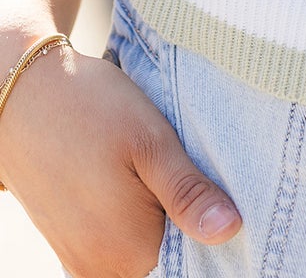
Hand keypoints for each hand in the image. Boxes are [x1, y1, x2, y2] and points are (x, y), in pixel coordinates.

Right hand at [0, 43, 241, 276]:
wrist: (22, 97)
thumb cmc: (90, 111)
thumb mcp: (150, 141)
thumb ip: (188, 192)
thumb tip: (231, 230)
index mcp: (130, 252)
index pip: (193, 261)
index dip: (211, 228)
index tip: (218, 191)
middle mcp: (103, 270)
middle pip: (166, 259)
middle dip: (187, 225)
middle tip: (191, 173)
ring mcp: (83, 261)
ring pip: (143, 253)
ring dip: (161, 221)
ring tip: (163, 173)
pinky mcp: (71, 245)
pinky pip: (117, 247)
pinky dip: (136, 221)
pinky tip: (140, 183)